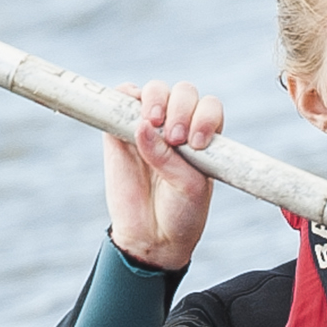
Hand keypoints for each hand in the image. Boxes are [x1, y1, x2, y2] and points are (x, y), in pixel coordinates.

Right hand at [107, 80, 220, 270]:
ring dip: (156, 99)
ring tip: (153, 123)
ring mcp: (147, 126)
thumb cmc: (180, 212)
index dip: (204, 117)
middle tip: (175, 138)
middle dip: (181, 108)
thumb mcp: (188, 187)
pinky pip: (121, 98)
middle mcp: (177, 125)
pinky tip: (133, 117)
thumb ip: (169, 158)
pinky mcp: (118, 131)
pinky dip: (126, 96)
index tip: (196, 143)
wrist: (152, 237)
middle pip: (183, 92)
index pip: (208, 107)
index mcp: (203, 136)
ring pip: (155, 90)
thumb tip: (142, 125)